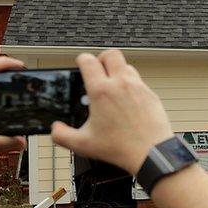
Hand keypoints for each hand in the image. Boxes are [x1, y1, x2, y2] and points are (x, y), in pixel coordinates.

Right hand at [51, 50, 173, 173]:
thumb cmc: (120, 148)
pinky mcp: (151, 94)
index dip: (82, 60)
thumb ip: (62, 136)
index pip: (88, 60)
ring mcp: (138, 87)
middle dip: (101, 58)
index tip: (81, 64)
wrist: (151, 153)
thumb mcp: (83, 145)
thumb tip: (55, 128)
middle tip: (98, 70)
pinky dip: (131, 84)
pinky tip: (127, 99)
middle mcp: (121, 84)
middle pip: (111, 54)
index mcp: (101, 92)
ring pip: (126, 66)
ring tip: (112, 86)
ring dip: (117, 71)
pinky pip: (139, 81)